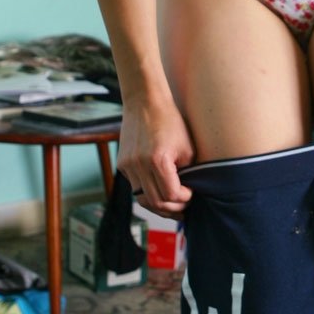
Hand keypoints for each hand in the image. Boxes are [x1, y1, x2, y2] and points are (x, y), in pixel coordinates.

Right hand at [116, 97, 194, 219]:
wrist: (145, 103)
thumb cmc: (171, 123)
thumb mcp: (187, 148)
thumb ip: (187, 173)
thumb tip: (187, 195)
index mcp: (158, 160)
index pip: (172, 195)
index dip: (184, 199)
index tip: (191, 195)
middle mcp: (139, 165)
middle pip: (155, 202)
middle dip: (172, 209)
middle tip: (184, 209)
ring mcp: (127, 166)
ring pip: (141, 199)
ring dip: (157, 206)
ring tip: (171, 207)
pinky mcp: (122, 165)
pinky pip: (134, 187)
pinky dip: (147, 193)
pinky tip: (158, 191)